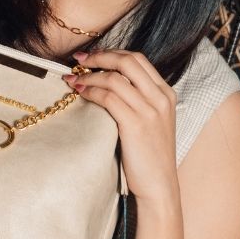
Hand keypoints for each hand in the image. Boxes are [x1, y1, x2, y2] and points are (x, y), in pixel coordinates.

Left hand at [64, 48, 179, 204]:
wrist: (159, 186)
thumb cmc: (150, 156)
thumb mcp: (153, 122)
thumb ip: (139, 100)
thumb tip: (109, 82)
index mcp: (166, 94)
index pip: (138, 59)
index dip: (112, 53)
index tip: (92, 56)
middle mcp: (161, 98)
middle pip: (127, 61)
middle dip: (99, 56)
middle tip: (78, 61)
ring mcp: (150, 111)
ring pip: (115, 78)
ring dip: (89, 75)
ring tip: (73, 80)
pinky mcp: (136, 125)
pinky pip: (108, 98)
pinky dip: (91, 92)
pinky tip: (80, 94)